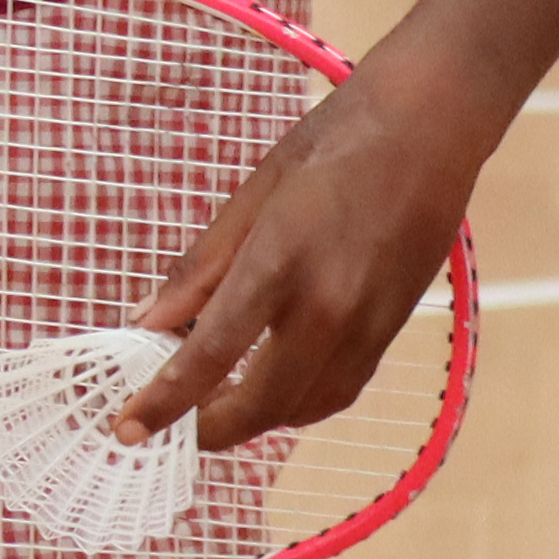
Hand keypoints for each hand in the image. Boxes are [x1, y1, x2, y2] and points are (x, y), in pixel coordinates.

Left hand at [112, 54, 495, 449]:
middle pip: (260, 404)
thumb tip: (146, 322)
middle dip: (208, 428)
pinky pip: (340, 389)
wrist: (430, 128)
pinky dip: (299, 402)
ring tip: (211, 408)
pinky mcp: (394, 329)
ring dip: (255, 422)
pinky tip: (270, 386)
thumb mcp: (250, 196)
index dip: (164, 401)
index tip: (127, 431)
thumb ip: (198, 269)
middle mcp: (328, 309)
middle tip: (168, 426)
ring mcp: (368, 326)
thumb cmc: (331, 145)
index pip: (210, 356)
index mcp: (279, 264)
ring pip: (304, 408)